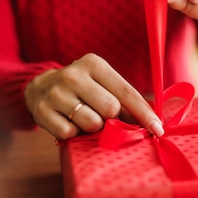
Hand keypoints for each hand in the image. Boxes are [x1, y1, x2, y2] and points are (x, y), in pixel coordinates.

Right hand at [24, 53, 163, 139]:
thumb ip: (126, 100)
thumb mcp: (102, 84)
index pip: (126, 92)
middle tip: (103, 115)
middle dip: (112, 118)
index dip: (144, 113)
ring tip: (84, 117)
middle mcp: (73, 75)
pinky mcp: (42, 111)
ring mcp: (55, 93)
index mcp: (93, 64)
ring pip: (92, 123)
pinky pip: (70, 133)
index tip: (158, 129)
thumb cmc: (83, 89)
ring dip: (93, 127)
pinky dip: (73, 133)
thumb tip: (153, 121)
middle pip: (111, 109)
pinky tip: (68, 122)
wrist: (39, 88)